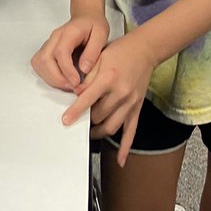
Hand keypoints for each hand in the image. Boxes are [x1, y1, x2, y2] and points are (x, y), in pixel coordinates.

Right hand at [32, 14, 109, 91]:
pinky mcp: (46, 49)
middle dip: (56, 77)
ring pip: (39, 63)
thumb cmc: (94, 25)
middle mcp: (54, 37)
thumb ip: (93, 52)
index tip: (76, 82)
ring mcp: (48, 43)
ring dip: (51, 77)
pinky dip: (47, 75)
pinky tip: (61, 78)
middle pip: (45, 59)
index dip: (66, 69)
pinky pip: (39, 64)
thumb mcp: (101, 35)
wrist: (86, 17)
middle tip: (72, 86)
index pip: (60, 52)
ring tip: (67, 84)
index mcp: (69, 32)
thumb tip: (84, 69)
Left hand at [63, 35, 157, 165]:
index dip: (75, 111)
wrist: (144, 50)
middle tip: (76, 121)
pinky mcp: (137, 108)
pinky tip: (120, 160)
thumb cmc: (120, 52)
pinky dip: (125, 147)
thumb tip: (75, 94)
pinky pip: (131, 131)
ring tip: (88, 132)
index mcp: (108, 78)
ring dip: (98, 133)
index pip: (88, 99)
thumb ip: (87, 78)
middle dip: (86, 120)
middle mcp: (121, 93)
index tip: (66, 121)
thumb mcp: (99, 58)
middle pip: (98, 115)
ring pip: (111, 127)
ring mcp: (130, 103)